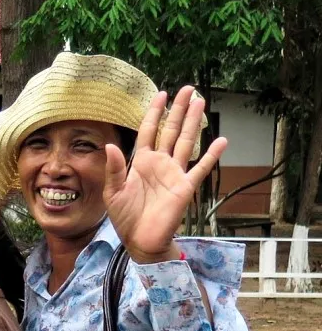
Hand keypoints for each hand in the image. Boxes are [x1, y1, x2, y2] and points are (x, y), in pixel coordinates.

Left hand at [103, 86, 227, 263]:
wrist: (140, 241)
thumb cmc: (126, 218)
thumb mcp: (113, 193)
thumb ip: (113, 169)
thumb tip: (110, 145)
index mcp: (141, 163)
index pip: (148, 132)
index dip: (154, 113)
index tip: (161, 94)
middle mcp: (160, 164)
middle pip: (171, 131)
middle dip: (178, 110)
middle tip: (188, 89)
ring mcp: (174, 174)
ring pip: (186, 142)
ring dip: (193, 123)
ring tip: (200, 102)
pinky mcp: (185, 187)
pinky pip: (201, 169)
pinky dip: (211, 156)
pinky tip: (221, 141)